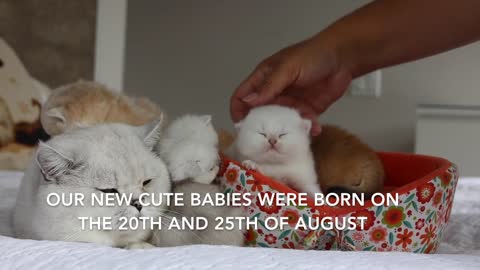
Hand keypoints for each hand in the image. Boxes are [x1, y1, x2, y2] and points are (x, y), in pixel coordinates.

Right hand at [230, 36, 351, 135]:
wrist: (343, 58)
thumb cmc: (312, 56)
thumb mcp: (287, 68)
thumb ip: (269, 86)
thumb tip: (247, 101)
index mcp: (264, 79)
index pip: (242, 96)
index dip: (238, 110)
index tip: (241, 127)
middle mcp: (274, 93)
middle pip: (260, 114)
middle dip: (263, 127)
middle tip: (267, 140)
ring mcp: (290, 103)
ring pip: (281, 123)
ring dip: (287, 130)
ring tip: (295, 135)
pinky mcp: (307, 111)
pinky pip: (301, 125)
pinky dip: (306, 129)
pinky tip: (314, 129)